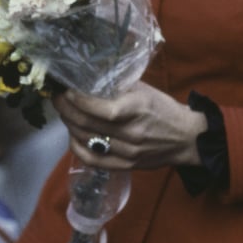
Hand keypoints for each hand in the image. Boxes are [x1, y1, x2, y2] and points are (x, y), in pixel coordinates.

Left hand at [53, 81, 206, 171]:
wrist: (186, 139)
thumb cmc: (163, 109)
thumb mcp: (144, 90)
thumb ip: (118, 85)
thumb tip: (89, 76)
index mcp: (137, 110)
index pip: (102, 109)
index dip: (79, 100)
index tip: (67, 89)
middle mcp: (131, 133)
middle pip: (87, 124)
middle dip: (66, 109)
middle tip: (57, 97)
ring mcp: (127, 152)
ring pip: (86, 140)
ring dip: (69, 125)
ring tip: (64, 112)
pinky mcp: (125, 165)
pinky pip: (93, 159)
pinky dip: (77, 147)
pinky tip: (73, 135)